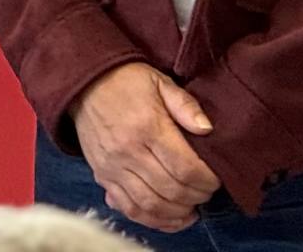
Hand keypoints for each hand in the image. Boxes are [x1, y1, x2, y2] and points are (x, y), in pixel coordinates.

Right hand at [69, 63, 220, 232]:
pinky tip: (170, 217)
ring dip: (177, 213)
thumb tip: (208, 130)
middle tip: (207, 191)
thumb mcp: (160, 82)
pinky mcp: (103, 178)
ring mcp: (113, 168)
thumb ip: (186, 106)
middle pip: (171, 190)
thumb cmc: (128, 82)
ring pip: (151, 205)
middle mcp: (129, 152)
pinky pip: (129, 209)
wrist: (86, 84)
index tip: (216, 179)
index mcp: (148, 127)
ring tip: (192, 207)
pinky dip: (153, 220)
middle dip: (196, 196)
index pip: (185, 168)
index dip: (207, 180)